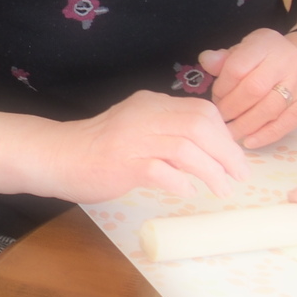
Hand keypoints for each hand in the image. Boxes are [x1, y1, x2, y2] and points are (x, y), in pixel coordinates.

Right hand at [41, 90, 248, 204]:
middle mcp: (144, 115)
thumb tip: (208, 150)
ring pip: (186, 147)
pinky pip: (161, 170)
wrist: (57, 156)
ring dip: (211, 171)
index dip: (225, 134)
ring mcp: (133, 138)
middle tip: (239, 176)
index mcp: (151, 104)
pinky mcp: (122, 162)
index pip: (201, 110)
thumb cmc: (98, 148)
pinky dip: (180, 182)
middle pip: (200, 125)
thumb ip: (166, 131)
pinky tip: (187, 192)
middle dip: (227, 153)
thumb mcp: (137, 128)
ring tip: (221, 190)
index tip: (235, 157)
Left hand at [198, 27, 296, 149]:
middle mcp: (287, 61)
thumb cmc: (265, 59)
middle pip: (254, 90)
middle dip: (231, 108)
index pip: (237, 68)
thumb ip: (223, 58)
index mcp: (265, 44)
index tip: (215, 98)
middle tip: (220, 118)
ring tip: (230, 132)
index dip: (222, 88)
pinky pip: (287, 123)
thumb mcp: (244, 50)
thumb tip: (207, 60)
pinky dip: (265, 135)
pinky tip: (249, 141)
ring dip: (245, 125)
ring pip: (270, 109)